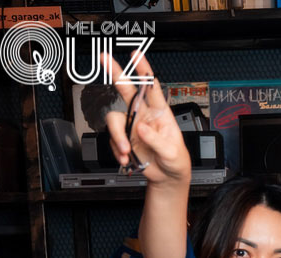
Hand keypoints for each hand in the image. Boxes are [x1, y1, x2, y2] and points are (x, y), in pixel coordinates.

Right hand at [100, 51, 189, 182]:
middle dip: (116, 72)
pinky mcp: (123, 139)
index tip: (136, 55)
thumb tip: (141, 128)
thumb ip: (157, 141)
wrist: (167, 178)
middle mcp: (144, 116)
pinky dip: (117, 150)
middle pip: (126, 90)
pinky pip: (112, 139)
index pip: (152, 89)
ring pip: (114, 119)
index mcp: (161, 115)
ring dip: (117, 136)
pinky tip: (127, 158)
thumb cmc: (176, 162)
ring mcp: (131, 127)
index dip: (144, 70)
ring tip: (126, 151)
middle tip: (104, 58)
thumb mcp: (173, 153)